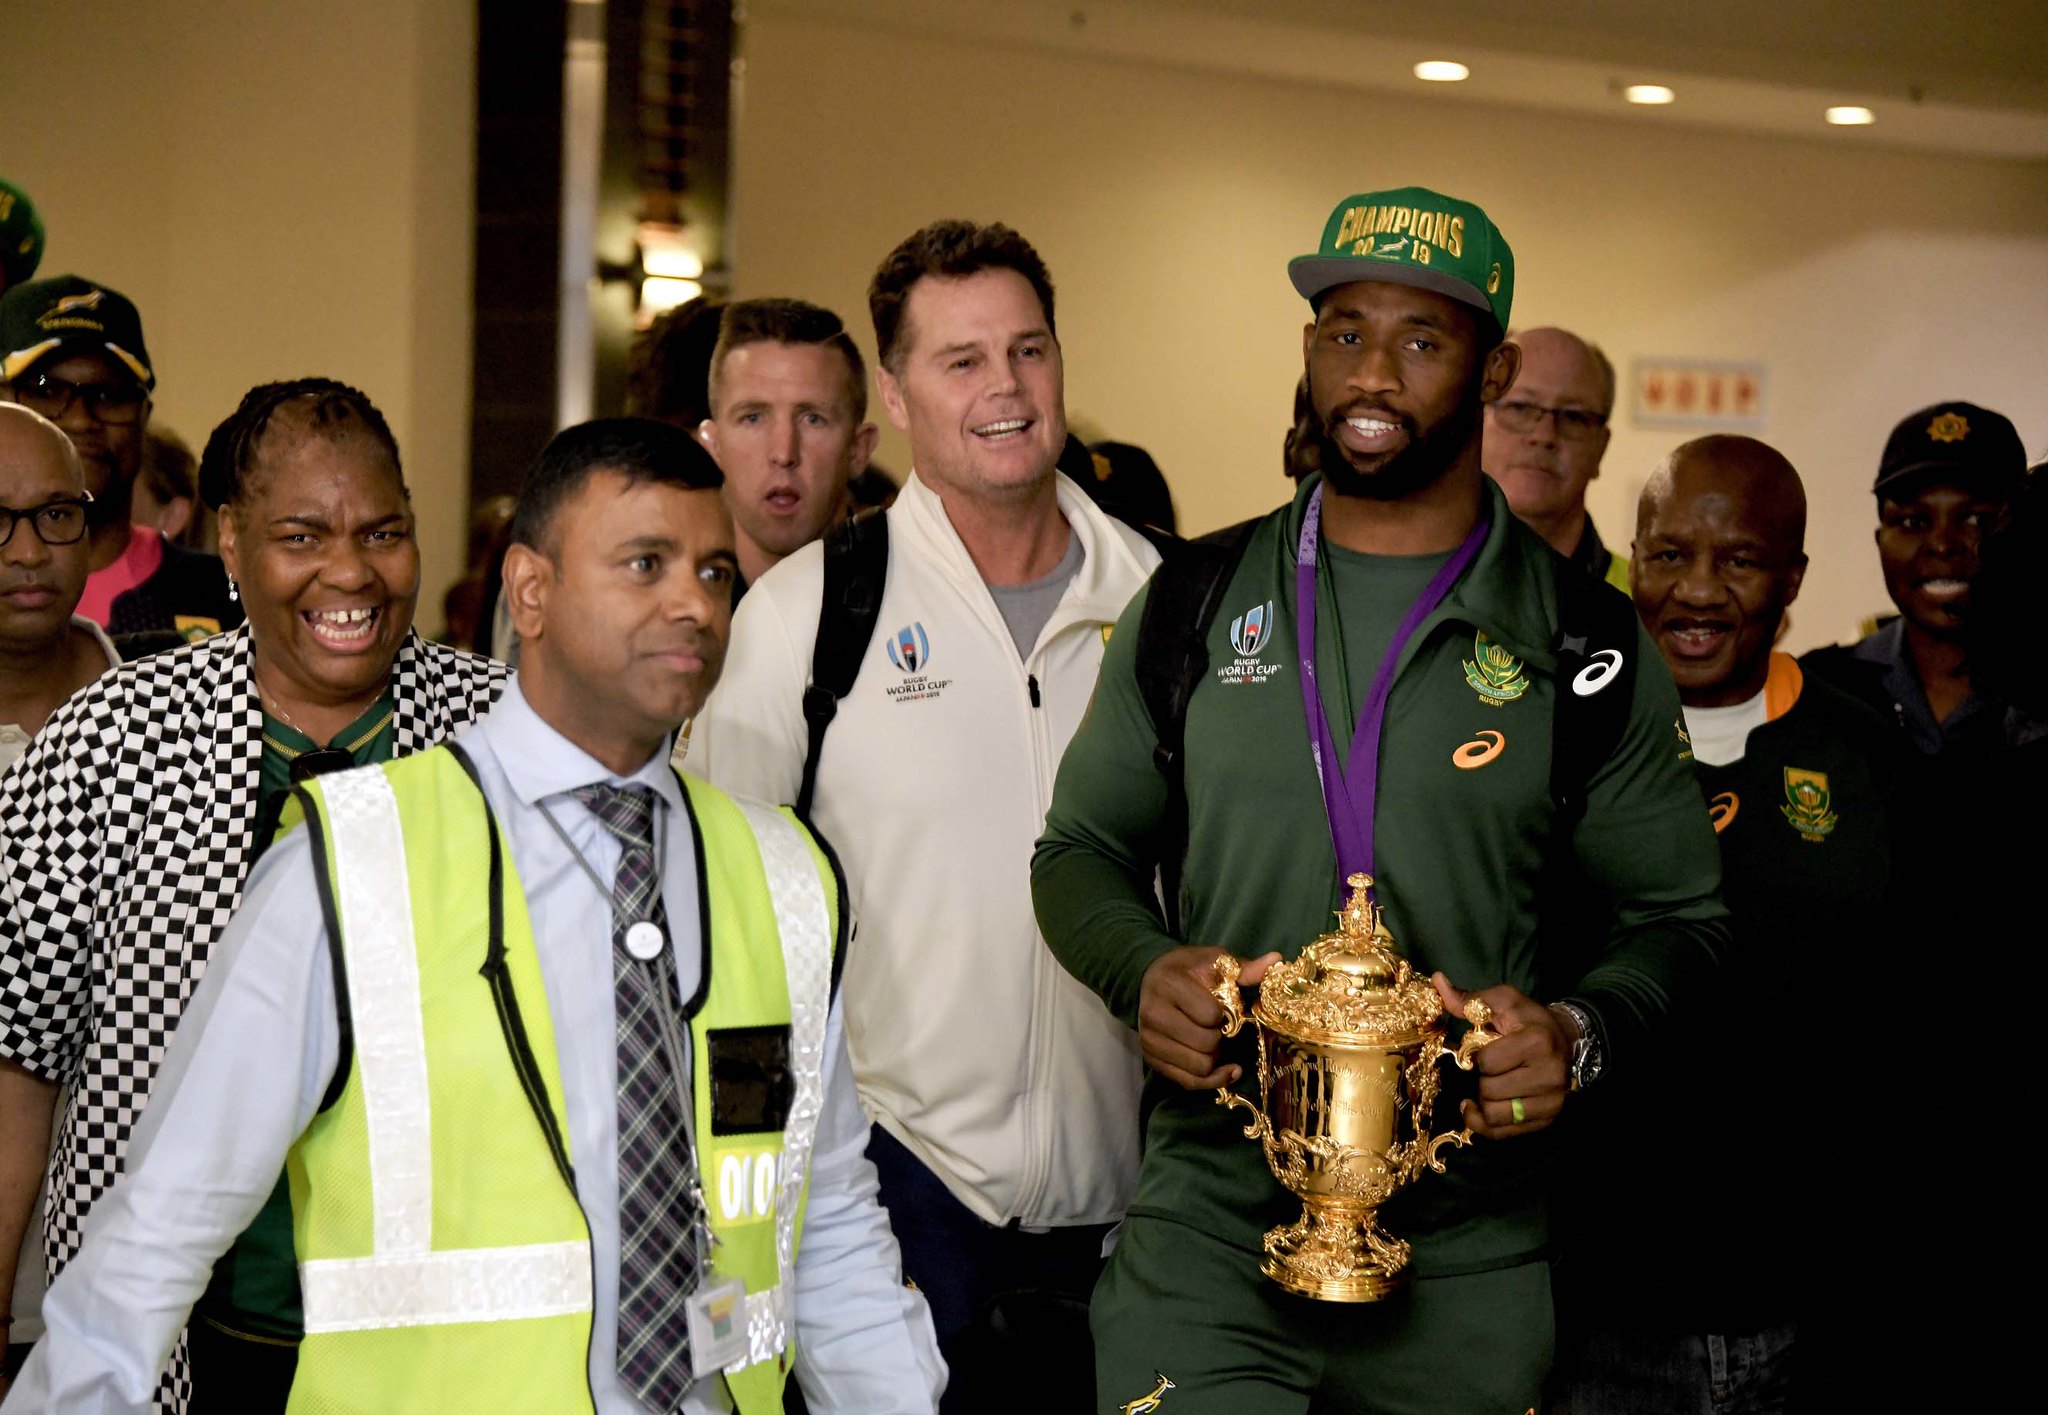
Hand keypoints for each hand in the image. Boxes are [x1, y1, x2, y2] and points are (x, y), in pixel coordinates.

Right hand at [1138, 946, 1281, 1089]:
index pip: (1209, 1015)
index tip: (1223, 1008)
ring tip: (1215, 1043)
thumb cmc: (1190, 969)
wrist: (1152, 977)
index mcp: (1169, 984)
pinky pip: (1188, 1082)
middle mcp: (1153, 1013)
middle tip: (1220, 1028)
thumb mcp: (1216, 961)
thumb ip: (1246, 968)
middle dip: (1220, 1039)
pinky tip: (1224, 1069)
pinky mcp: (1150, 1058)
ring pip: (1198, 1068)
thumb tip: (1276, 961)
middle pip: (1205, 1045)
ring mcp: (1148, 1039)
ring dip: (1214, 1059)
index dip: (1225, 1015)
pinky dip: (1211, 1080)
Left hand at [1431, 974, 1574, 1137]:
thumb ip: (1468, 999)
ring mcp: (1551, 1102)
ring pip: (1495, 1116)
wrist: (1565, 1041)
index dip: (1476, 1057)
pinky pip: (1504, 1134)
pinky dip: (1485, 1125)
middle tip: (1486, 1071)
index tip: (1482, 1050)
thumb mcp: (1502, 1002)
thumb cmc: (1527, 1020)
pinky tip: (1481, 1109)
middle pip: (1489, 1092)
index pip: (1487, 1063)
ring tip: (1486, 1088)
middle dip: (1480, 1080)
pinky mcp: (1547, 1120)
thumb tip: (1437, 981)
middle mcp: (1549, 1076)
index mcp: (1536, 1042)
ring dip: (1483, 1103)